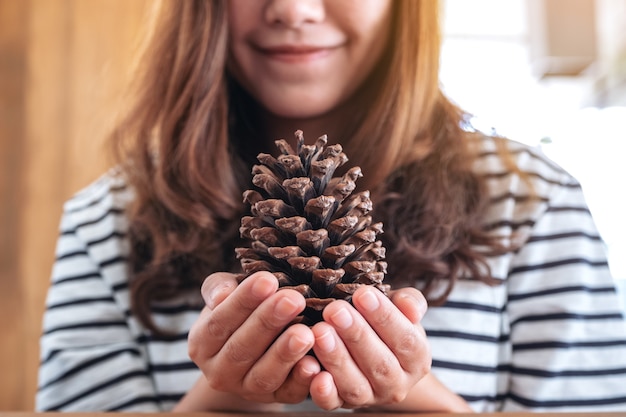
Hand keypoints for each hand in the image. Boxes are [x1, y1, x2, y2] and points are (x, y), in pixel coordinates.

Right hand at [187, 271, 320, 407]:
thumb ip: (219, 288)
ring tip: (305, 332)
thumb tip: (222, 294)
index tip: (267, 280)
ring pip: (263, 375)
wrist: (255, 348)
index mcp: (202, 343)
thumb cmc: (241, 311)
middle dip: (268, 323)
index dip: (243, 301)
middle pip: (241, 349)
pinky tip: (314, 364)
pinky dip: (302, 381)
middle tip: (293, 300)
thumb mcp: (225, 294)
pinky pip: (288, 394)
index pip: (219, 322)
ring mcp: (246, 390)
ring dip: (285, 354)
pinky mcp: (275, 399)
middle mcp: (219, 372)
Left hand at [308, 286, 430, 409]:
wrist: (372, 352)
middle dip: (356, 335)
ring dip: (336, 359)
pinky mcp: (343, 405)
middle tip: (334, 310)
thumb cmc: (384, 324)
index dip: (385, 317)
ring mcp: (370, 398)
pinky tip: (311, 369)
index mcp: (417, 359)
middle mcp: (397, 384)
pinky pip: (332, 404)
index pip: (406, 340)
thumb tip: (410, 306)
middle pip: (380, 364)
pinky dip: (323, 390)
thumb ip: (409, 302)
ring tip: (319, 332)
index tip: (363, 294)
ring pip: (355, 385)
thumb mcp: (401, 309)